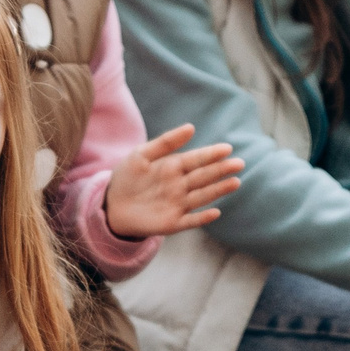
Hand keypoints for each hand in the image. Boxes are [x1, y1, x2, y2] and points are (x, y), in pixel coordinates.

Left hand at [101, 124, 242, 240]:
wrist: (111, 205)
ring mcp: (178, 204)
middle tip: (238, 163)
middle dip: (221, 170)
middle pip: (204, 176)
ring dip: (218, 190)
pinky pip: (190, 220)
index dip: (211, 154)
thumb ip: (165, 142)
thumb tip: (191, 127)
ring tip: (235, 182)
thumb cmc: (127, 177)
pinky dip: (202, 218)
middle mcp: (180, 185)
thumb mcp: (141, 155)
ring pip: (202, 196)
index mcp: (174, 167)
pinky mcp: (173, 223)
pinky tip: (215, 212)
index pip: (196, 159)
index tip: (227, 149)